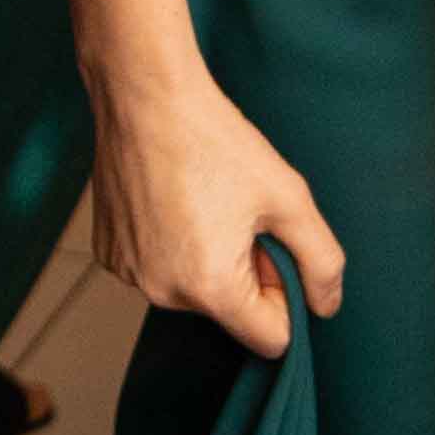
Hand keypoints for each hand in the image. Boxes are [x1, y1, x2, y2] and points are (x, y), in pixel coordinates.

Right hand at [87, 54, 341, 358]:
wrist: (144, 95)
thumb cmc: (214, 140)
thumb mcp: (289, 197)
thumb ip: (322, 260)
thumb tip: (326, 305)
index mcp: (211, 287)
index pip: (271, 338)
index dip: (284, 295)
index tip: (270, 246)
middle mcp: (162, 293)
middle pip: (228, 313)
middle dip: (243, 273)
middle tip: (235, 212)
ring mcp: (128, 274)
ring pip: (191, 291)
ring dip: (206, 258)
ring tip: (200, 200)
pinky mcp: (107, 254)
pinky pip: (157, 269)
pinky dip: (170, 246)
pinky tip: (169, 201)